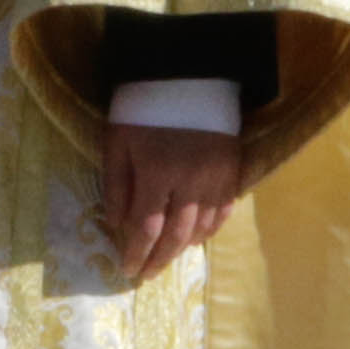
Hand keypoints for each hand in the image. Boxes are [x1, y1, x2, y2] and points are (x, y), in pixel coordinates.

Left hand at [100, 118, 241, 282]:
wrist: (187, 73)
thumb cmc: (143, 106)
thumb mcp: (117, 141)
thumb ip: (116, 185)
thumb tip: (118, 226)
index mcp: (157, 172)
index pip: (147, 227)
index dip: (137, 252)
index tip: (128, 270)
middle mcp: (191, 181)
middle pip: (176, 234)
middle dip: (159, 259)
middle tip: (147, 275)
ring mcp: (216, 177)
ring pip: (202, 227)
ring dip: (183, 248)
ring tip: (167, 258)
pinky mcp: (233, 170)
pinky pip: (224, 211)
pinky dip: (210, 230)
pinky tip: (196, 239)